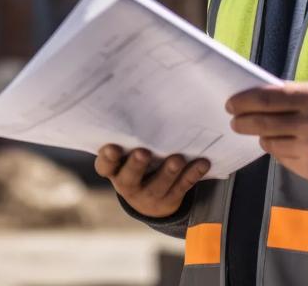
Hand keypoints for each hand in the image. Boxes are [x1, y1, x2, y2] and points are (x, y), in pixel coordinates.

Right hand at [94, 144, 209, 217]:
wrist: (149, 202)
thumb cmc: (136, 165)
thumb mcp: (126, 156)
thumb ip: (130, 139)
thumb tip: (141, 105)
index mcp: (114, 171)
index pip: (105, 166)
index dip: (107, 158)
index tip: (113, 147)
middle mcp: (128, 185)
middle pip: (130, 178)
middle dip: (136, 165)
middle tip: (143, 153)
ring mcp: (150, 195)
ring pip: (159, 185)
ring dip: (168, 172)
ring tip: (177, 159)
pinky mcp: (170, 199)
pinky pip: (182, 187)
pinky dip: (193, 174)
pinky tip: (202, 163)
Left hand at [226, 81, 307, 189]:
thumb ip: (296, 93)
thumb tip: (262, 95)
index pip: (266, 99)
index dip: (244, 101)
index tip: (231, 103)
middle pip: (261, 122)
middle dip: (241, 121)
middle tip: (234, 120)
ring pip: (268, 142)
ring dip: (261, 135)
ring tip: (262, 130)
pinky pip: (281, 157)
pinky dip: (277, 149)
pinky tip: (283, 143)